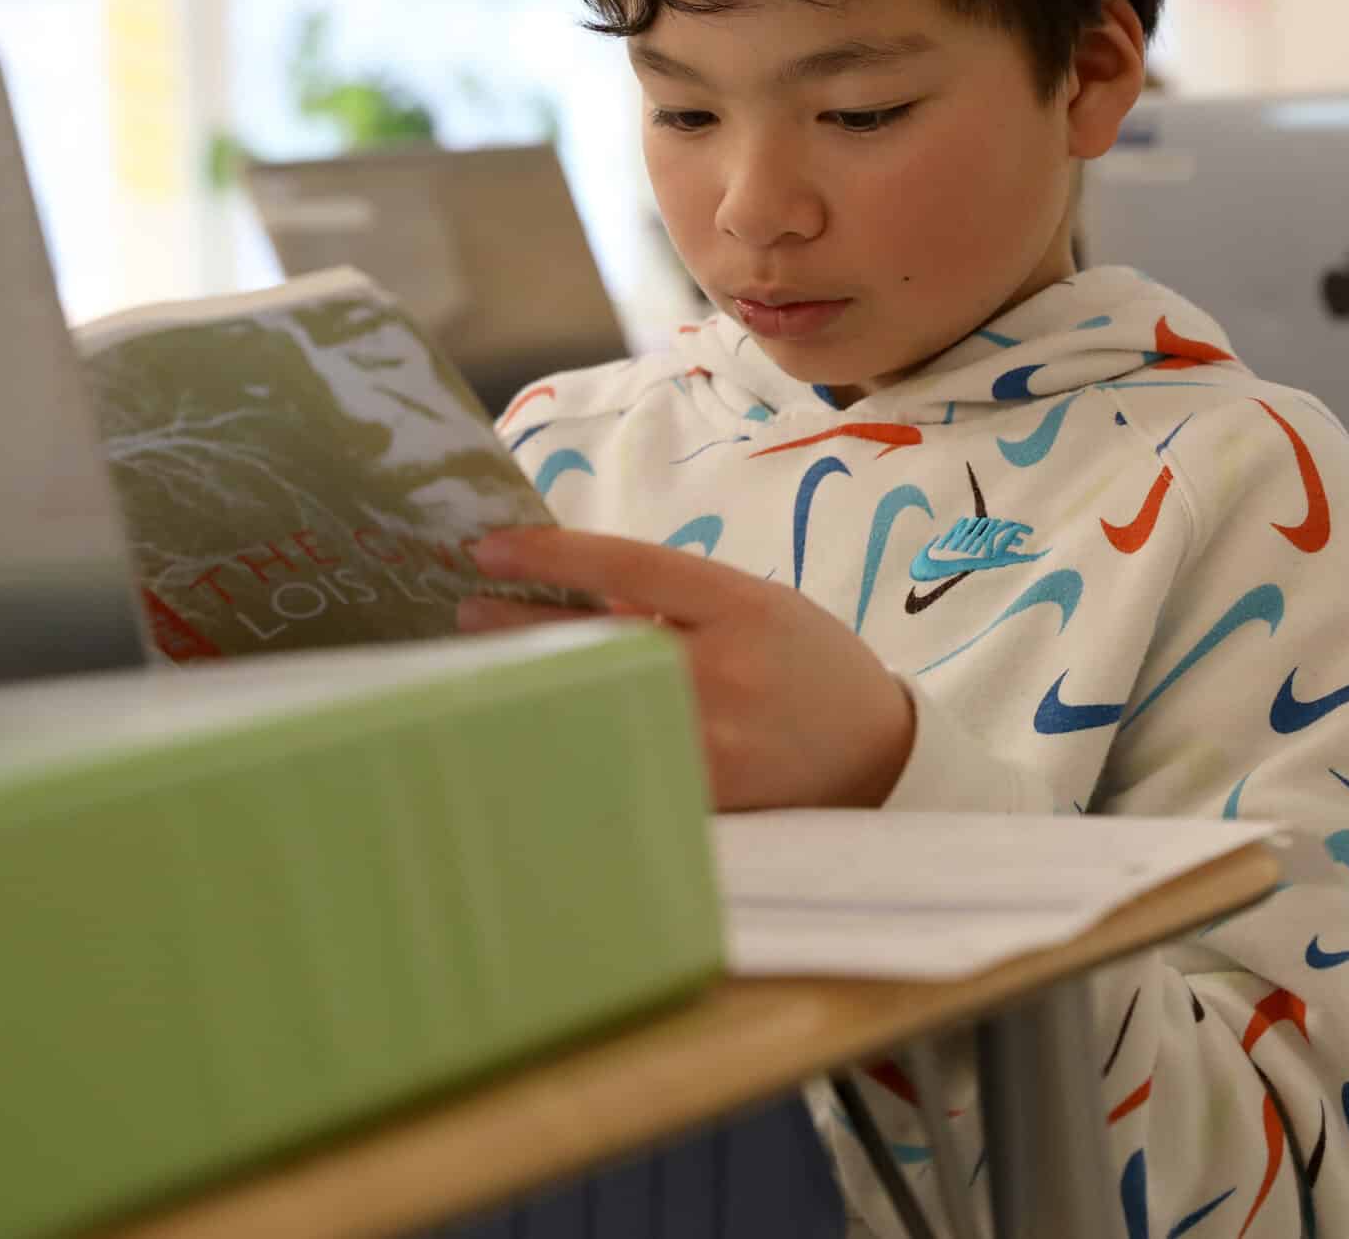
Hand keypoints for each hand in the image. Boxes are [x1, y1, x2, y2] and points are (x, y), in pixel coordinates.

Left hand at [457, 528, 917, 811]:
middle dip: (520, 626)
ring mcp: (716, 741)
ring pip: (598, 706)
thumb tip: (566, 594)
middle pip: (597, 641)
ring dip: (534, 687)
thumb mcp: (758, 607)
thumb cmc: (808, 667)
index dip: (550, 556)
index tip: (487, 549)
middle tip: (466, 614)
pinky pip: (620, 760)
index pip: (629, 567)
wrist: (881, 755)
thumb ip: (676, 600)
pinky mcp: (707, 799)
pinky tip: (531, 732)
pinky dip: (571, 741)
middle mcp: (728, 670)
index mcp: (744, 605)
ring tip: (484, 676)